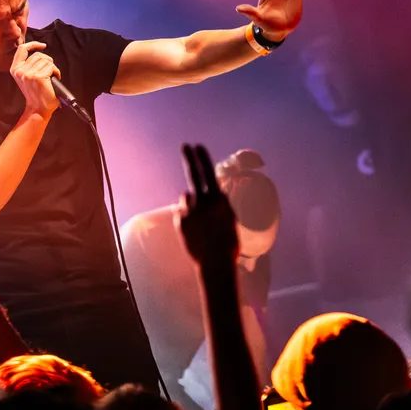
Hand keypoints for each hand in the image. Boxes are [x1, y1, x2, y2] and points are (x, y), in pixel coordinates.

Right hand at [10, 40, 60, 116]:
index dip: (33, 44)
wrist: (38, 109)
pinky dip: (56, 71)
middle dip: (47, 60)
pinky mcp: (38, 77)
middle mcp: (20, 71)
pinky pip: (51, 67)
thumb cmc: (35, 94)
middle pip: (38, 55)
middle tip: (50, 70)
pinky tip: (55, 78)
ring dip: (52, 67)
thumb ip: (28, 65)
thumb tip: (39, 52)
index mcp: (15, 69)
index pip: (22, 49)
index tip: (42, 45)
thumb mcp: (26, 77)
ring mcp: (29, 74)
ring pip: (46, 60)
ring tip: (52, 76)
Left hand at [176, 144, 238, 275]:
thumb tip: (214, 192)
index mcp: (218, 201)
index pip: (209, 173)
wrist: (215, 263)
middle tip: (185, 146)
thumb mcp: (230, 219)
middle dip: (190, 158)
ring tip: (199, 218)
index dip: (203, 159)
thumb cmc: (227, 243)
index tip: (197, 146)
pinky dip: (186, 215)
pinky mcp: (180, 221)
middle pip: (194, 174)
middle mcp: (203, 202)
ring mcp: (190, 211)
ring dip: (191, 201)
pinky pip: (181, 210)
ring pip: (186, 196)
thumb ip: (221, 204)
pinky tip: (194, 228)